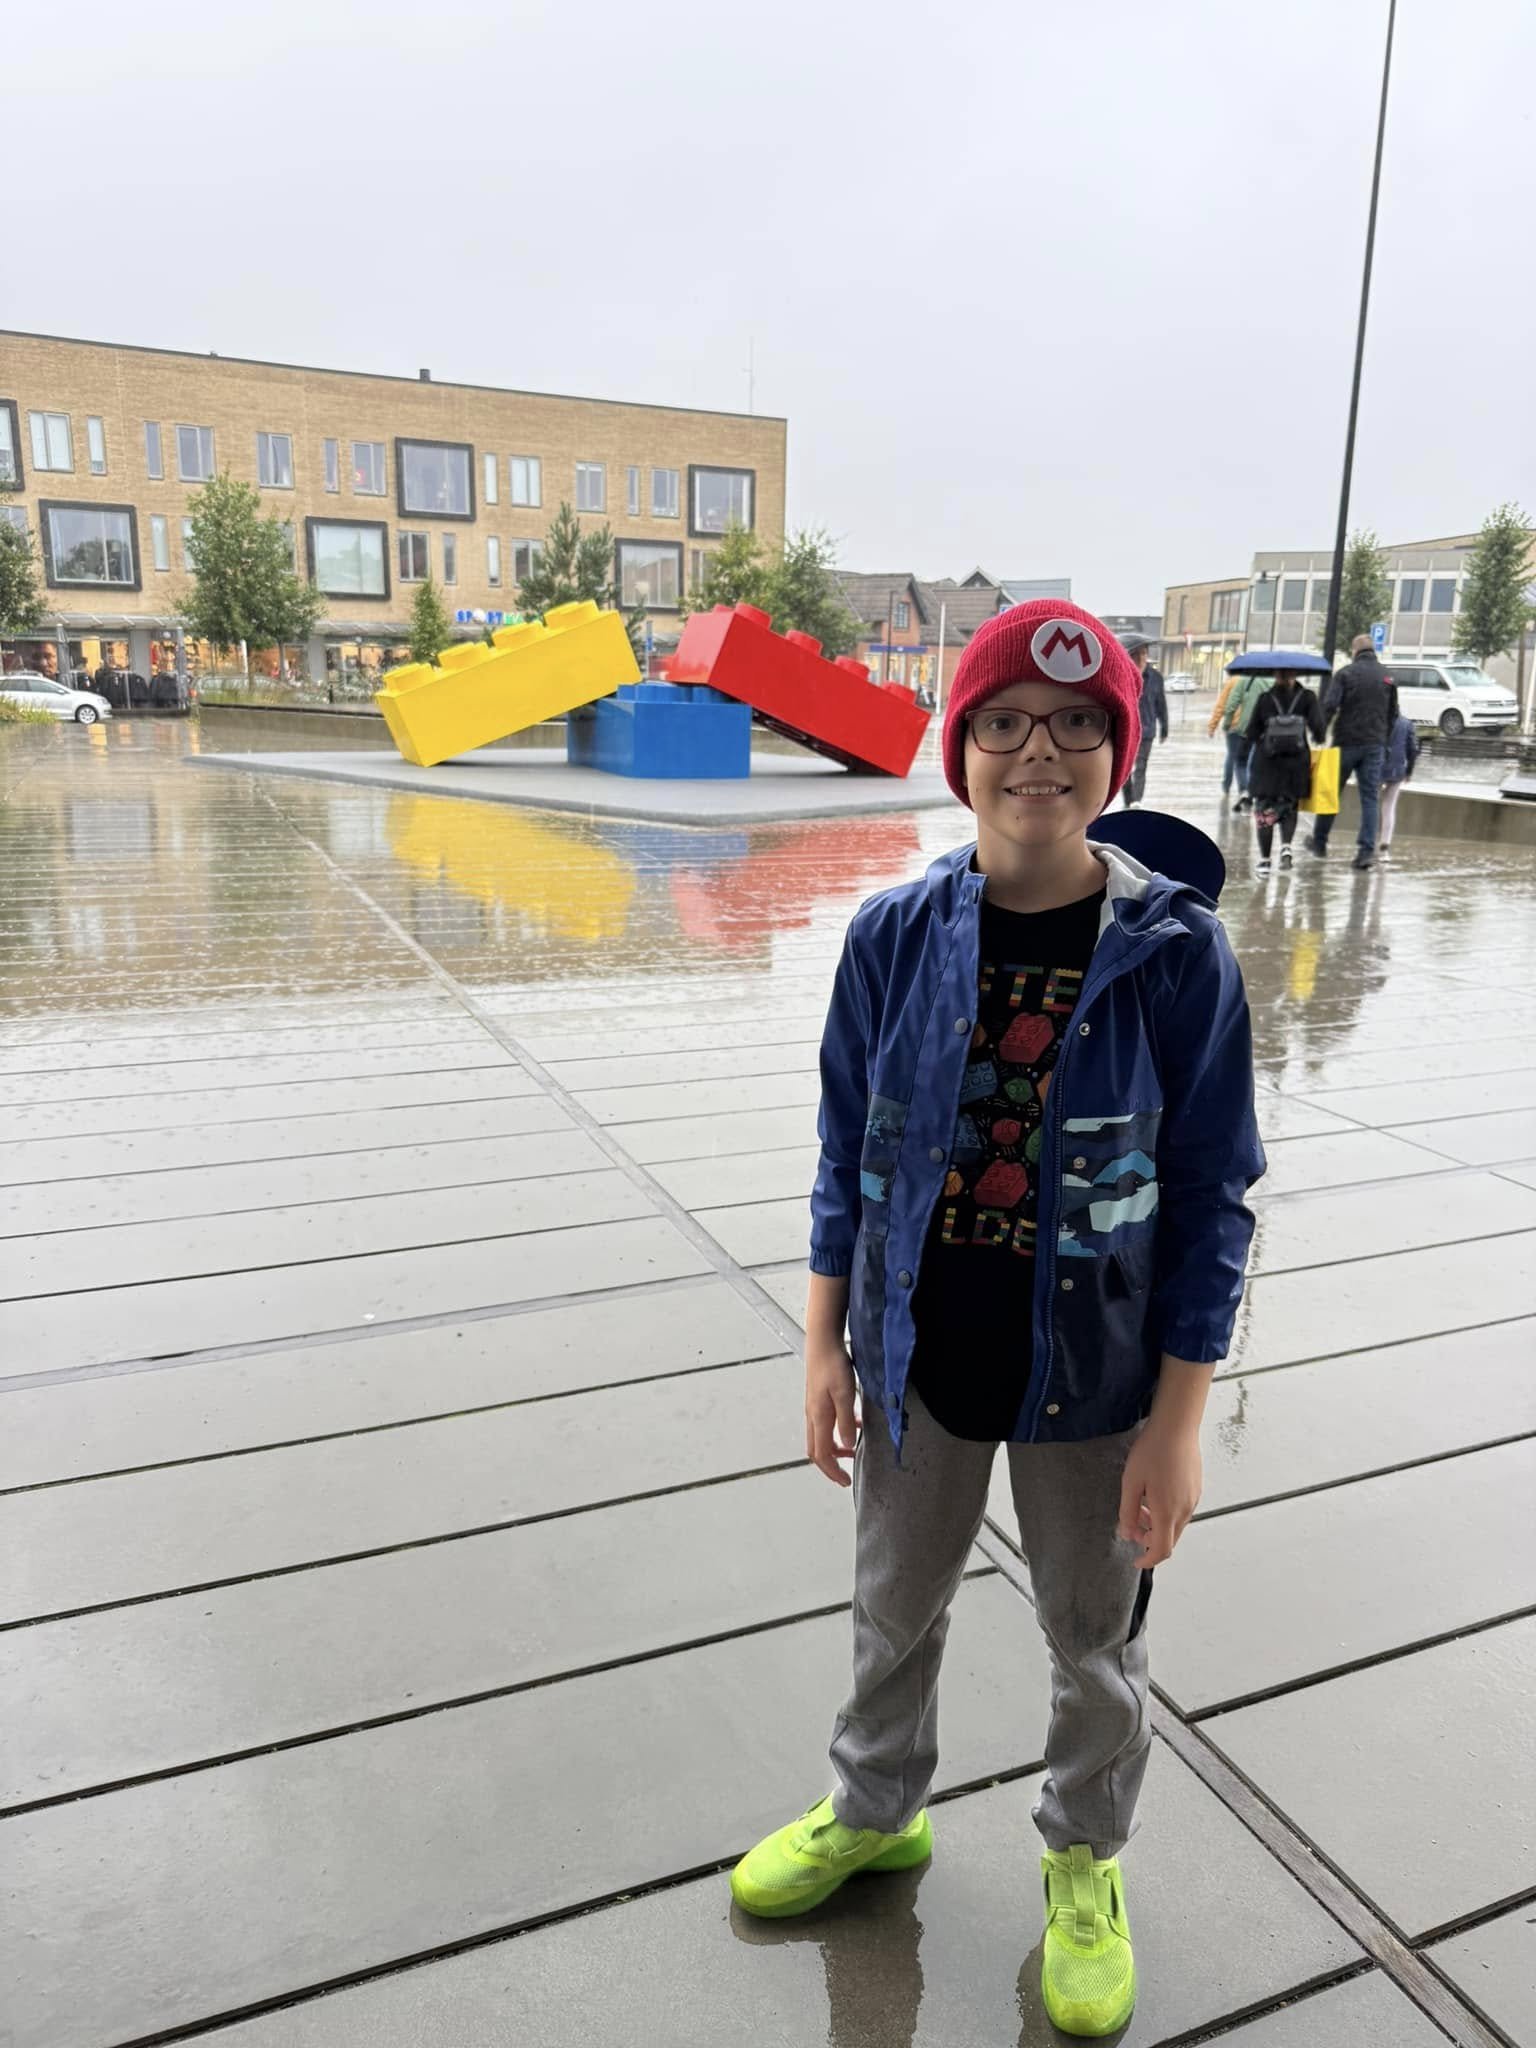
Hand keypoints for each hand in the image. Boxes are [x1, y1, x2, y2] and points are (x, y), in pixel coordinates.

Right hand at [805, 1340, 859, 1486]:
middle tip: (845, 1475)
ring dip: (834, 1450)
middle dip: (830, 1466)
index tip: (846, 1481)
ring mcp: (813, 1407)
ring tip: (851, 1452)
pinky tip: (853, 1425)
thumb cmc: (833, 1365)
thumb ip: (846, 1420)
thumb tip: (847, 1445)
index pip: (822, 1454)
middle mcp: (812, 1415)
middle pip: (816, 1450)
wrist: (822, 1341)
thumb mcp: (845, 1393)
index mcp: (819, 1417)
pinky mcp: (817, 1399)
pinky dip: (836, 1433)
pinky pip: (824, 1424)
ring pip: (820, 1438)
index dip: (833, 1472)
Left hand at [1117, 1418, 1201, 1568]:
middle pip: (1169, 1539)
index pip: (1161, 1550)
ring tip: (1139, 1504)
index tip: (1136, 1560)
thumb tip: (1126, 1534)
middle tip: (1131, 1524)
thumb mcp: (1130, 1482)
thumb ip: (1127, 1512)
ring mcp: (1193, 1499)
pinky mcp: (1196, 1488)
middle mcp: (1185, 1510)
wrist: (1176, 1426)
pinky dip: (1166, 1513)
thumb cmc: (1152, 1451)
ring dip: (1157, 1524)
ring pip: (1175, 1525)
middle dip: (1149, 1539)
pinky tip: (1153, 1494)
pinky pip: (1181, 1511)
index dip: (1148, 1560)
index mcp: (1167, 1512)